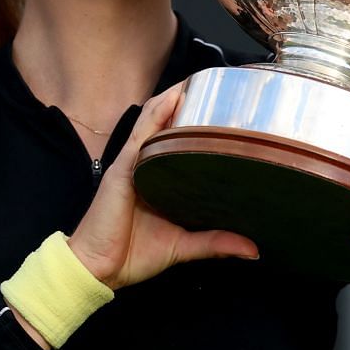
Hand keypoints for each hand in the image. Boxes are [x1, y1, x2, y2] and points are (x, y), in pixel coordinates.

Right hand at [67, 80, 259, 289]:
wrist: (97, 269)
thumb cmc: (131, 255)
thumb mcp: (183, 246)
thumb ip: (216, 242)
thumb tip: (253, 249)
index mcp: (157, 180)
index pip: (178, 143)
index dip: (197, 125)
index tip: (226, 111)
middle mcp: (144, 167)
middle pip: (166, 125)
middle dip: (188, 103)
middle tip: (219, 87)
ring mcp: (132, 165)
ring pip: (153, 121)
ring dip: (173, 99)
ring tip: (198, 80)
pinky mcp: (122, 170)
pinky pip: (140, 135)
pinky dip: (156, 114)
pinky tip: (172, 98)